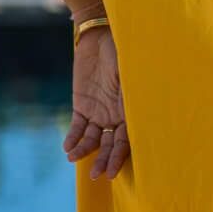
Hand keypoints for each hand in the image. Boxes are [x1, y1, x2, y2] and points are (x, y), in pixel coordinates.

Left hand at [65, 24, 129, 178]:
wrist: (100, 36)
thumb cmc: (122, 51)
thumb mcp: (132, 69)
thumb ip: (134, 89)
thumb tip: (145, 107)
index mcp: (132, 110)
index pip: (128, 140)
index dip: (120, 156)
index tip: (112, 172)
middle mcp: (117, 116)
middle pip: (111, 144)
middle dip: (104, 160)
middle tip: (97, 175)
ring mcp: (99, 113)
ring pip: (93, 139)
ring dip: (85, 150)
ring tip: (74, 158)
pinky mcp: (82, 107)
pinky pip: (78, 127)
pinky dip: (73, 137)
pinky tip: (67, 148)